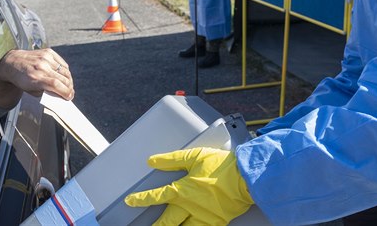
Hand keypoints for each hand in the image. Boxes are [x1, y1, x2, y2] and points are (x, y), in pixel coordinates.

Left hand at [0, 49, 73, 108]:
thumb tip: (62, 94)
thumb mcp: (31, 91)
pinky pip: (62, 63)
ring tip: (68, 85)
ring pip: (65, 71)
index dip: (66, 92)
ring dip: (68, 80)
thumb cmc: (21, 79)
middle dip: (69, 88)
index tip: (69, 97)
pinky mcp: (48, 52)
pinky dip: (65, 71)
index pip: (56, 85)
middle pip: (63, 79)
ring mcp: (45, 58)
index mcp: (36, 78)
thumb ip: (47, 92)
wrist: (12, 63)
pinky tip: (63, 75)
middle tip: (70, 92)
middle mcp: (42, 66)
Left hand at [125, 147, 253, 225]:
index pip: (156, 196)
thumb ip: (172, 160)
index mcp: (183, 190)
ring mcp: (202, 217)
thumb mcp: (194, 157)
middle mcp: (189, 207)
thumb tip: (152, 161)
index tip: (130, 201)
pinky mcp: (215, 222)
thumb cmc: (221, 166)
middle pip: (167, 221)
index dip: (141, 199)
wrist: (246, 178)